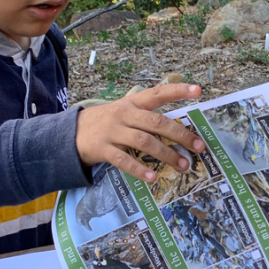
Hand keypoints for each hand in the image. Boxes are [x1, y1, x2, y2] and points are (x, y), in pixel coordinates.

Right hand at [75, 83, 205, 181]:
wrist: (69, 133)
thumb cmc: (105, 123)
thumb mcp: (123, 112)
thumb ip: (145, 115)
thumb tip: (177, 127)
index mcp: (131, 103)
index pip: (157, 93)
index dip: (177, 91)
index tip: (197, 91)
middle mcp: (123, 115)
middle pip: (156, 122)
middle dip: (180, 134)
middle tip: (198, 147)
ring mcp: (112, 132)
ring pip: (144, 142)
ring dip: (166, 154)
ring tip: (183, 165)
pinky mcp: (102, 149)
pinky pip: (124, 160)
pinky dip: (139, 169)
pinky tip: (153, 177)